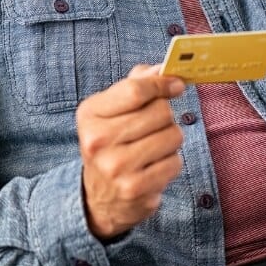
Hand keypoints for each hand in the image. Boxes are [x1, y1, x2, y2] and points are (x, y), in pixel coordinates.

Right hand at [77, 65, 185, 239]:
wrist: (100, 197)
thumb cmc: (111, 143)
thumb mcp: (112, 110)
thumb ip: (136, 84)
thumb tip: (162, 69)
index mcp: (90, 114)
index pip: (135, 89)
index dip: (162, 84)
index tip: (176, 85)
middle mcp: (98, 140)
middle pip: (160, 111)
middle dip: (166, 115)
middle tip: (155, 126)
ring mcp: (116, 167)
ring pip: (173, 135)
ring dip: (170, 139)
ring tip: (153, 148)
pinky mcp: (135, 188)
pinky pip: (175, 162)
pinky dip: (171, 162)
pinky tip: (154, 167)